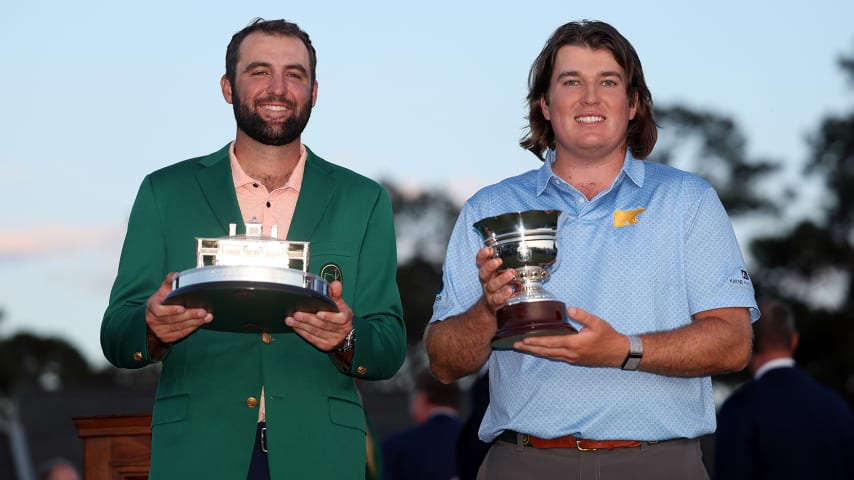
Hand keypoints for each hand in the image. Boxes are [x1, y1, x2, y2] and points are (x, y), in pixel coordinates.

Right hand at [145, 273, 212, 343]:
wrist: (152, 321)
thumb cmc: (160, 303)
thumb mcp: (161, 291)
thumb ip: (169, 282)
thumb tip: (176, 275)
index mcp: (152, 307)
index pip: (159, 311)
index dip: (171, 310)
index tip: (182, 308)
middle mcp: (155, 320)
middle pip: (173, 319)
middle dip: (190, 315)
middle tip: (203, 311)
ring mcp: (161, 331)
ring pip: (180, 327)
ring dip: (195, 321)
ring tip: (207, 316)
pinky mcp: (168, 338)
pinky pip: (182, 333)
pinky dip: (194, 327)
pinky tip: (202, 322)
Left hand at [286, 281, 353, 351]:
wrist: (343, 335)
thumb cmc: (340, 316)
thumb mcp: (340, 304)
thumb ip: (336, 294)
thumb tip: (335, 284)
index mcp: (346, 318)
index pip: (340, 319)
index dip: (329, 316)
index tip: (318, 313)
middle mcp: (341, 330)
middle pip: (323, 325)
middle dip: (308, 319)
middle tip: (297, 314)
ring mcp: (332, 339)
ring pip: (316, 332)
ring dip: (302, 325)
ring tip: (291, 320)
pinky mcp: (324, 345)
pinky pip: (312, 338)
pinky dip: (302, 332)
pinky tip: (295, 326)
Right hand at [476, 247, 515, 314]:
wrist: (492, 303)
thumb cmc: (499, 283)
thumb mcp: (501, 271)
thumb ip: (507, 262)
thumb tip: (522, 249)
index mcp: (487, 271)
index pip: (480, 261)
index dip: (482, 255)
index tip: (489, 250)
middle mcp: (486, 280)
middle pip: (483, 272)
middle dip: (490, 266)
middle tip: (498, 260)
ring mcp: (489, 291)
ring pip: (492, 285)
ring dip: (500, 279)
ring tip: (510, 274)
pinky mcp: (494, 301)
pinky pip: (497, 298)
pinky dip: (503, 294)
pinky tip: (510, 291)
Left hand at [512, 307, 628, 367]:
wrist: (618, 353)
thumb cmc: (608, 337)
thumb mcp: (597, 323)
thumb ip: (582, 316)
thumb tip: (569, 309)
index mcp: (574, 344)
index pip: (550, 342)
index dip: (536, 341)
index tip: (523, 340)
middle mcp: (570, 354)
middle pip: (545, 352)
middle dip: (530, 348)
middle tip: (515, 346)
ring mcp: (572, 358)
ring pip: (549, 356)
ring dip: (535, 352)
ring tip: (523, 348)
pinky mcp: (574, 360)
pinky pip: (556, 357)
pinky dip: (545, 354)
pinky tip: (540, 351)